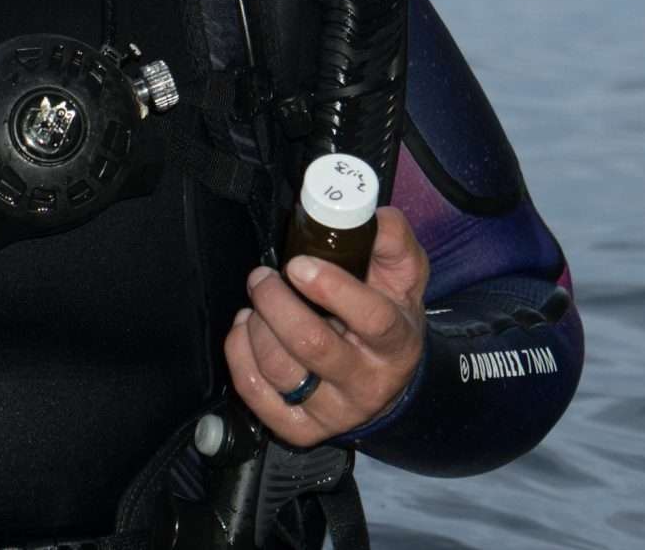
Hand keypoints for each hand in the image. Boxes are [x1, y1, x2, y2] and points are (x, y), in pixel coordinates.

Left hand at [223, 206, 428, 446]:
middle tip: (262, 277)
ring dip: (255, 327)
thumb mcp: (404, 277)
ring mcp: (333, 411)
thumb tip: (370, 214)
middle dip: (276, 303)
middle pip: (312, 345)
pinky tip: (246, 330)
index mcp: (395, 342)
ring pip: (279, 370)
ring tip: (257, 302)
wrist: (389, 379)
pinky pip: (257, 396)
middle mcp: (366, 383)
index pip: (372, 319)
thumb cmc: (389, 316)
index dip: (333, 289)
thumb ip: (392, 241)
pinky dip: (240, 356)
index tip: (299, 264)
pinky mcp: (301, 429)